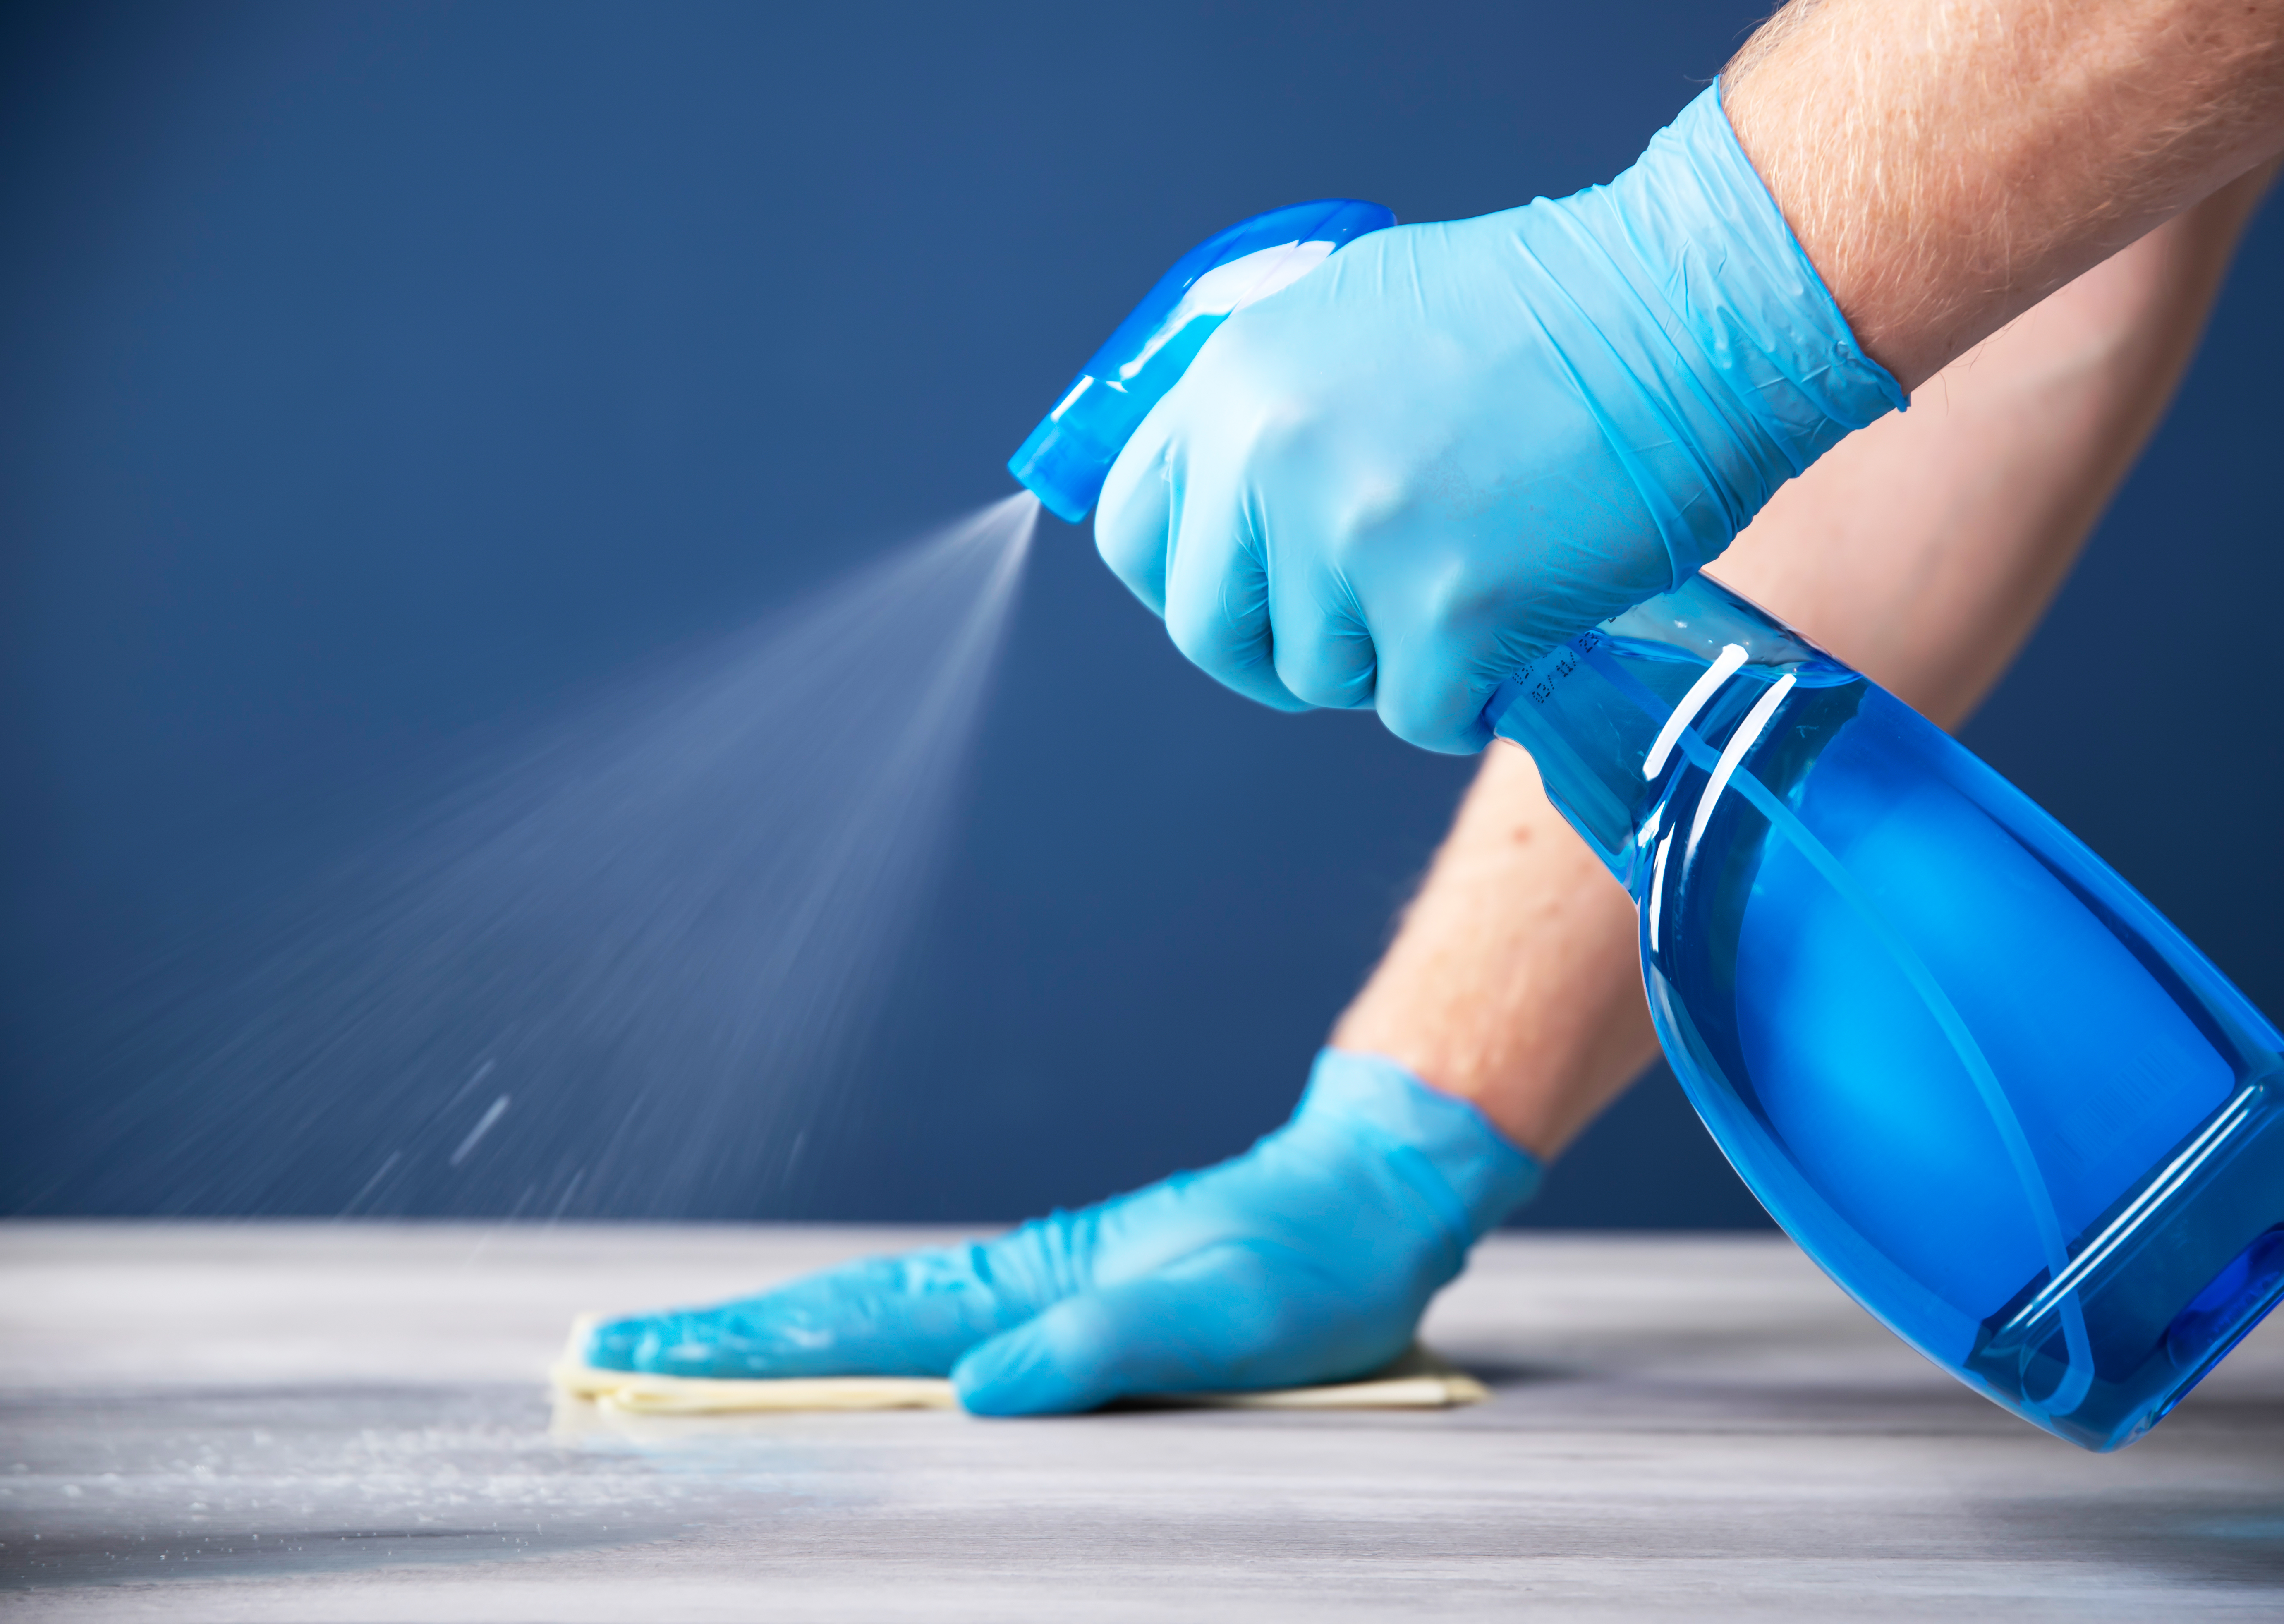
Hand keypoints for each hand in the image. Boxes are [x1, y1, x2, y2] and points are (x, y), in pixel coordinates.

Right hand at [580, 1051, 1541, 1414]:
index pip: (858, 1323)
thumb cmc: (1303, 1272)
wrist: (1359, 1209)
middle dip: (719, 1344)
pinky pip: (926, 1329)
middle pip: (838, 1316)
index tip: (641, 1357)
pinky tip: (828, 1366)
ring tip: (677, 1365)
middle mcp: (1012, 1287)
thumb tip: (978, 1392)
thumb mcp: (1220, 1324)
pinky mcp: (1059, 1309)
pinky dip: (852, 1343)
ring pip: (872, 1319)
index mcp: (1028, 1289)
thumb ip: (1103, 1351)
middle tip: (606, 1361)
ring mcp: (1030, 1294)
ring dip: (771, 1343)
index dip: (745, 1348)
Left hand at [1093, 86, 1903, 753]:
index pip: (1132, 530)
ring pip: (1324, 676)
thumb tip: (1234, 500)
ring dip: (1394, 658)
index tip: (1243, 596)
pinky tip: (1520, 629)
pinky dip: (1467, 697)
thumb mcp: (1358, 313)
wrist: (1688, 311)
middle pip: (1208, 631)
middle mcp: (1269, 462)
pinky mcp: (1447, 614)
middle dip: (1278, 651)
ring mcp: (1354, 542)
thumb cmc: (1552, 306)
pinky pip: (1420, 715)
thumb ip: (1276, 409)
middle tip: (1359, 633)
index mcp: (1233, 382)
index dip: (1186, 580)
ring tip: (1474, 584)